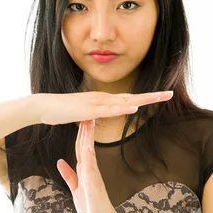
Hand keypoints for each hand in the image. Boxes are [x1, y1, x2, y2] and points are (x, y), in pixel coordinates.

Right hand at [36, 90, 172, 125]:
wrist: (42, 106)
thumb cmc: (60, 111)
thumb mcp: (81, 116)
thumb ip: (91, 116)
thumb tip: (97, 118)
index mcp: (102, 101)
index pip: (128, 99)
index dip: (145, 98)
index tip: (161, 97)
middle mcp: (102, 98)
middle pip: (132, 97)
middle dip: (151, 96)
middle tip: (170, 94)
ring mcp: (96, 103)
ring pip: (124, 101)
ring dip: (143, 100)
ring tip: (160, 98)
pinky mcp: (88, 110)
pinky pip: (108, 110)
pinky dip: (122, 109)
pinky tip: (134, 109)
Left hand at [56, 118, 118, 212]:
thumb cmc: (92, 209)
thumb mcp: (76, 189)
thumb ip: (69, 175)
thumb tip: (60, 162)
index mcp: (85, 171)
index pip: (81, 147)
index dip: (79, 133)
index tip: (80, 117)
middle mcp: (90, 171)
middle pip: (85, 146)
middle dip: (85, 129)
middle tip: (86, 110)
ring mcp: (93, 177)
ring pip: (89, 153)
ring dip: (88, 137)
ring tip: (88, 121)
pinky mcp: (94, 185)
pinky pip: (91, 169)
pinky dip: (89, 156)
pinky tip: (88, 146)